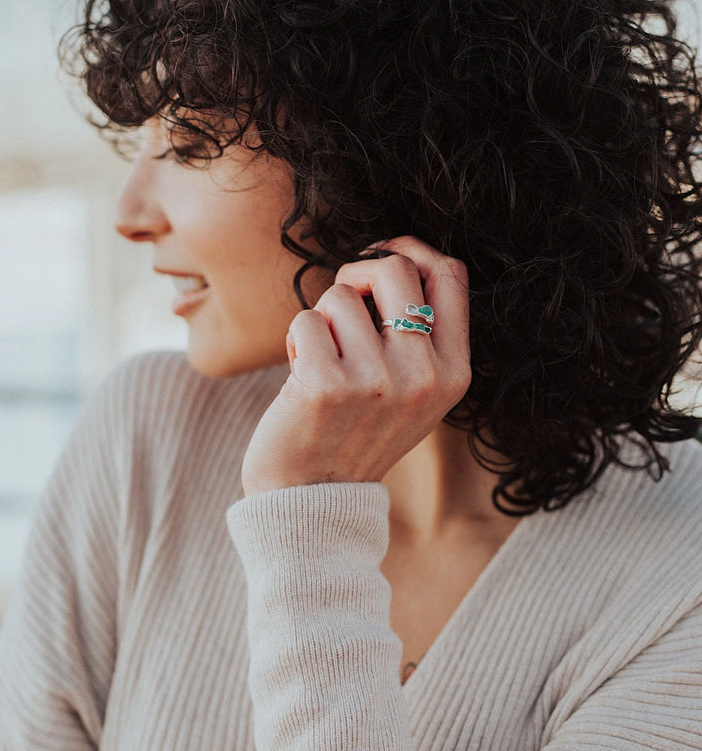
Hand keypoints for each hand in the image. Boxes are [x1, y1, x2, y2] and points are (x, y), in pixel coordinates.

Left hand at [240, 235, 470, 494]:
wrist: (312, 499)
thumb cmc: (356, 432)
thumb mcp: (415, 393)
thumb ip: (420, 334)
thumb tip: (395, 255)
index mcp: (454, 374)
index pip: (450, 276)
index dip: (411, 250)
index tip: (382, 257)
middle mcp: (424, 377)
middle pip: (395, 269)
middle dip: (358, 272)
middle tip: (342, 306)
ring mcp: (377, 382)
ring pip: (340, 295)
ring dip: (322, 322)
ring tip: (324, 363)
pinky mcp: (326, 385)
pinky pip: (305, 321)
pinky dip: (296, 342)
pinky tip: (301, 378)